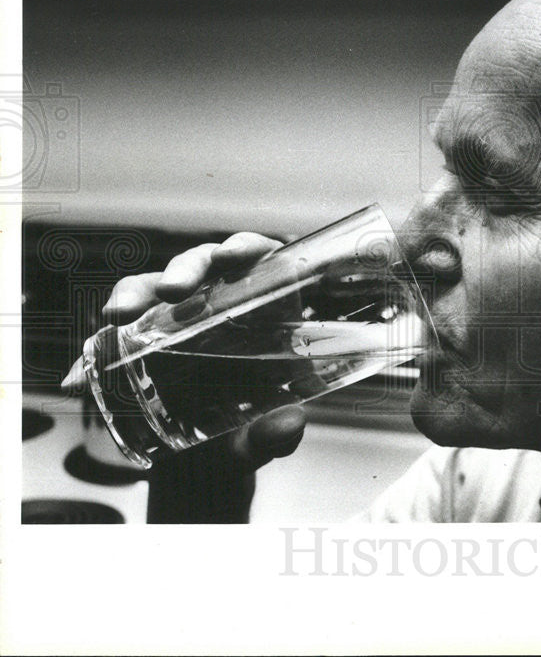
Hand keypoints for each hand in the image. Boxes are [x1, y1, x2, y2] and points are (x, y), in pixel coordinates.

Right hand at [62, 232, 307, 522]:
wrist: (210, 463)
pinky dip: (93, 354)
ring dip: (130, 297)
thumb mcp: (267, 437)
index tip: (232, 257)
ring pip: (149, 289)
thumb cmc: (252, 430)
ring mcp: (173, 319)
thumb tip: (288, 426)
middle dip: (182, 270)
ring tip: (115, 319)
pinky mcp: (138, 342)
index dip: (246, 248)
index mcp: (261, 308)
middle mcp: (216, 302)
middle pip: (200, 265)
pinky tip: (79, 377)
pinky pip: (112, 336)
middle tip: (170, 290)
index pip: (258, 260)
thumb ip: (278, 433)